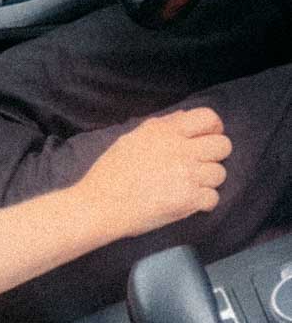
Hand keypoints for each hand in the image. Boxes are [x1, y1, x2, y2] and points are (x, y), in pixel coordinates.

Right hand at [78, 106, 230, 238]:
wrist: (99, 205)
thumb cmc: (110, 173)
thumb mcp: (133, 138)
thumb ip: (161, 126)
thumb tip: (184, 117)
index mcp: (166, 131)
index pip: (209, 118)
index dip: (213, 129)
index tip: (206, 139)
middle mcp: (180, 149)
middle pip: (223, 146)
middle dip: (214, 156)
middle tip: (198, 166)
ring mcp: (187, 175)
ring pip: (220, 174)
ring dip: (207, 181)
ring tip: (187, 186)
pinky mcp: (189, 200)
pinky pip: (213, 199)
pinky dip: (202, 203)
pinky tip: (186, 202)